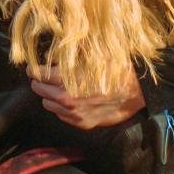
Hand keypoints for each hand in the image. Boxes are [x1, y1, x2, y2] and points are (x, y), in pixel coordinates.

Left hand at [28, 63, 145, 129]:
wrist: (138, 92)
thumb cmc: (116, 69)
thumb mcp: (93, 52)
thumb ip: (70, 52)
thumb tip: (53, 49)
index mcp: (66, 79)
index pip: (37, 74)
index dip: (34, 68)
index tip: (34, 66)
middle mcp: (66, 99)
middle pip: (38, 90)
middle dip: (39, 82)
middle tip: (44, 76)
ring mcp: (74, 114)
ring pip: (47, 104)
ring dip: (49, 95)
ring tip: (57, 87)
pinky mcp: (82, 124)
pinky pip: (61, 116)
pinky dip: (61, 108)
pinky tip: (70, 99)